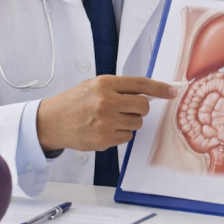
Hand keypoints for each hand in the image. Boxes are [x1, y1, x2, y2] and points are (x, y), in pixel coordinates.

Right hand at [36, 75, 176, 151]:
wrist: (51, 121)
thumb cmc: (74, 102)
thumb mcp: (94, 85)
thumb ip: (119, 88)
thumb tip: (147, 93)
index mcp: (105, 84)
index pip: (141, 84)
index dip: (160, 89)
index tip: (172, 92)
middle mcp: (107, 101)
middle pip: (143, 107)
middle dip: (139, 109)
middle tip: (126, 109)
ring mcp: (106, 122)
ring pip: (136, 124)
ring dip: (128, 122)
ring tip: (108, 119)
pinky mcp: (104, 139)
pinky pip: (126, 137)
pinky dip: (120, 134)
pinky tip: (104, 129)